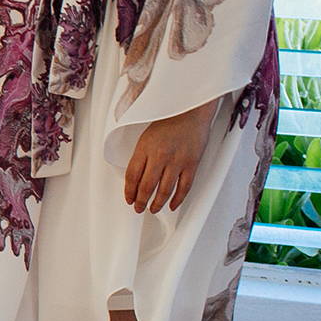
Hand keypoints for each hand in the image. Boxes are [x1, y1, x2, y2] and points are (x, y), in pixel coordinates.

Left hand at [122, 99, 217, 213]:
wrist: (191, 111)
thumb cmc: (168, 121)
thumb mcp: (147, 136)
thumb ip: (141, 156)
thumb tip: (136, 177)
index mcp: (145, 148)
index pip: (132, 176)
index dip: (129, 191)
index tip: (128, 199)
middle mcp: (160, 156)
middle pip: (147, 186)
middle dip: (141, 201)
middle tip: (138, 208)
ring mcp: (177, 161)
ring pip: (165, 190)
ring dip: (157, 203)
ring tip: (153, 209)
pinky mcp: (192, 164)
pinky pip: (184, 187)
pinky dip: (178, 199)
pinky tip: (172, 205)